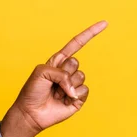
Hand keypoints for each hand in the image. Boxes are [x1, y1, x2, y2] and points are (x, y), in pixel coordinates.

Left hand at [1, 21, 107, 136]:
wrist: (31, 112)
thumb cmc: (32, 90)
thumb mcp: (41, 72)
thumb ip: (60, 73)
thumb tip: (75, 89)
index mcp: (58, 61)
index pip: (76, 44)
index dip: (90, 33)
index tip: (104, 23)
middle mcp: (67, 71)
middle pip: (75, 62)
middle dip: (63, 72)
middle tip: (51, 82)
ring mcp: (74, 84)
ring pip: (80, 76)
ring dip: (67, 86)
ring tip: (56, 93)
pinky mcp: (78, 98)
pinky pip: (84, 90)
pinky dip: (73, 96)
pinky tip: (63, 100)